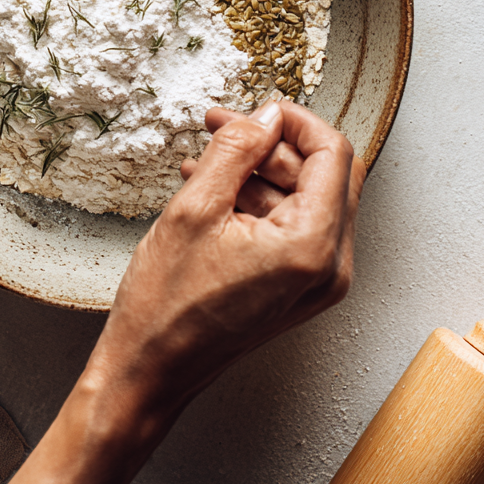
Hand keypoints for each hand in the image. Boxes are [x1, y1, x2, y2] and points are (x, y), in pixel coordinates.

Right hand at [85, 99, 364, 426]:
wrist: (150, 372)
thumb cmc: (165, 306)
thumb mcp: (194, 208)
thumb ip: (236, 150)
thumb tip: (265, 115)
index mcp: (311, 246)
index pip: (333, 154)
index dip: (293, 121)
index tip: (252, 112)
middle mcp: (329, 267)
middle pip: (326, 175)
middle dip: (275, 144)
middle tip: (222, 127)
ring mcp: (318, 282)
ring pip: (309, 198)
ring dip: (262, 172)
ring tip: (205, 161)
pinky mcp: (300, 289)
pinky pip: (296, 228)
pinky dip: (261, 203)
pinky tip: (215, 192)